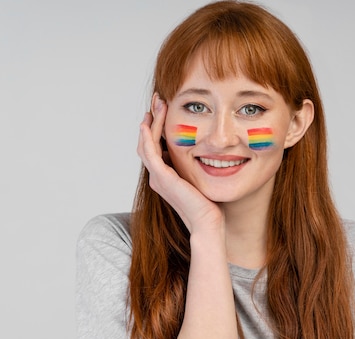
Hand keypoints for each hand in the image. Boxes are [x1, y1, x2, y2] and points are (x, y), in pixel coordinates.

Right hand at [137, 95, 223, 233]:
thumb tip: (206, 150)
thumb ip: (195, 166)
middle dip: (153, 119)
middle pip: (147, 142)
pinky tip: (149, 123)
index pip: (155, 147)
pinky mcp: (162, 178)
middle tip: (158, 100)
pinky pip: (149, 153)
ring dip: (151, 122)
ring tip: (157, 104)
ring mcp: (158, 177)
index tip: (164, 109)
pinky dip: (147, 137)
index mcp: (164, 176)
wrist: (207, 223)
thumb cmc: (208, 205)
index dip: (157, 127)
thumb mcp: (200, 179)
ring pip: (146, 144)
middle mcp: (158, 176)